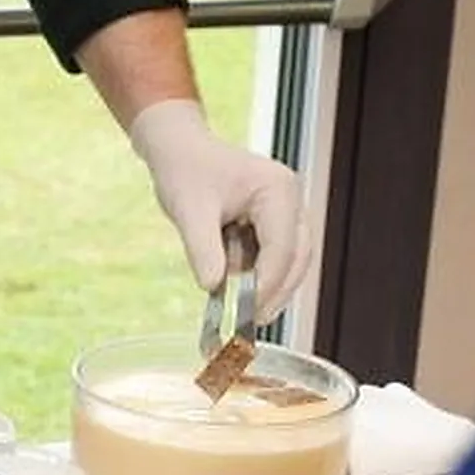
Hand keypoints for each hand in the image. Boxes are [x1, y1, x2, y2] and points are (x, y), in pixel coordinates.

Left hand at [129, 99, 310, 322]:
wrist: (178, 151)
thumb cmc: (184, 170)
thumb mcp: (188, 210)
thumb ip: (202, 249)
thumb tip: (213, 288)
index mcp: (277, 190)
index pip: (284, 247)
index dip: (268, 284)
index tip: (248, 313)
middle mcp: (289, 200)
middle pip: (296, 258)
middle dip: (275, 292)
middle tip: (250, 323)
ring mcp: (284, 211)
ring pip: (288, 261)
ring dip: (267, 287)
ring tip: (241, 314)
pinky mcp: (271, 223)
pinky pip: (271, 257)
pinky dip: (255, 277)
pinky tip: (235, 293)